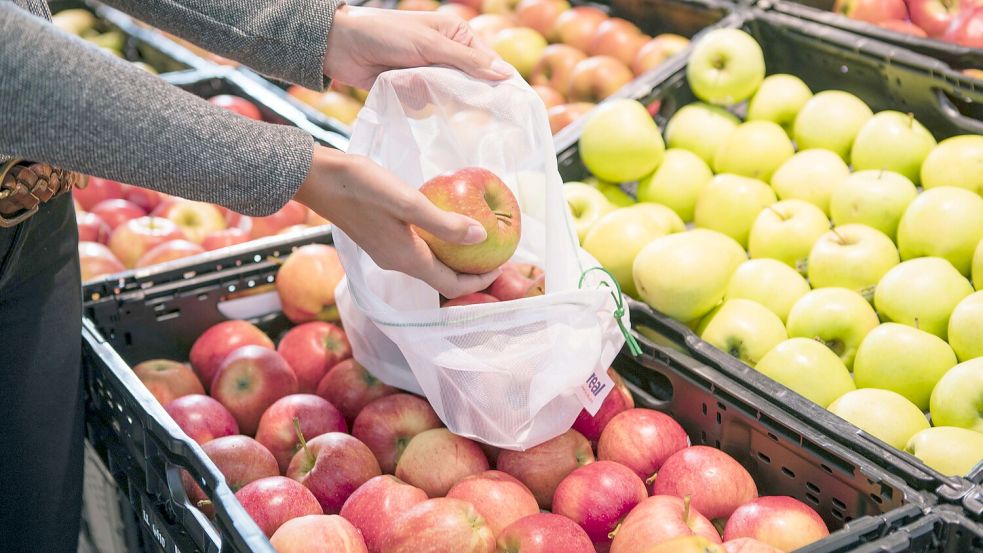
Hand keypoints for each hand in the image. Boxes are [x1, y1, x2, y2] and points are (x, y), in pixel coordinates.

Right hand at [294, 147, 501, 297]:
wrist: (318, 179)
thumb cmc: (362, 187)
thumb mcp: (408, 202)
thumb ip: (445, 224)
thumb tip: (482, 238)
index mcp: (408, 260)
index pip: (452, 286)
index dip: (480, 281)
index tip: (502, 267)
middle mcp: (398, 263)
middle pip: (443, 279)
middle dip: (471, 271)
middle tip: (495, 253)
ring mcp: (387, 253)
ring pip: (430, 265)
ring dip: (455, 258)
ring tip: (476, 238)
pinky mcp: (380, 239)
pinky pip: (417, 251)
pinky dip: (438, 245)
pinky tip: (444, 223)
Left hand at [322, 5, 511, 88]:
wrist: (341, 46)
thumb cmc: (387, 34)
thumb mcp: (431, 44)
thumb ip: (468, 62)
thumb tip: (506, 74)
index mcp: (457, 35)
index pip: (488, 61)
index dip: (498, 82)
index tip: (512, 105)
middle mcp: (446, 54)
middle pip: (470, 83)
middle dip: (465, 94)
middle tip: (468, 110)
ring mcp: (429, 74)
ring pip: (448, 98)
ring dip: (436, 97)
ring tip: (418, 88)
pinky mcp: (412, 90)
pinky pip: (426, 106)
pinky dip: (416, 102)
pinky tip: (403, 93)